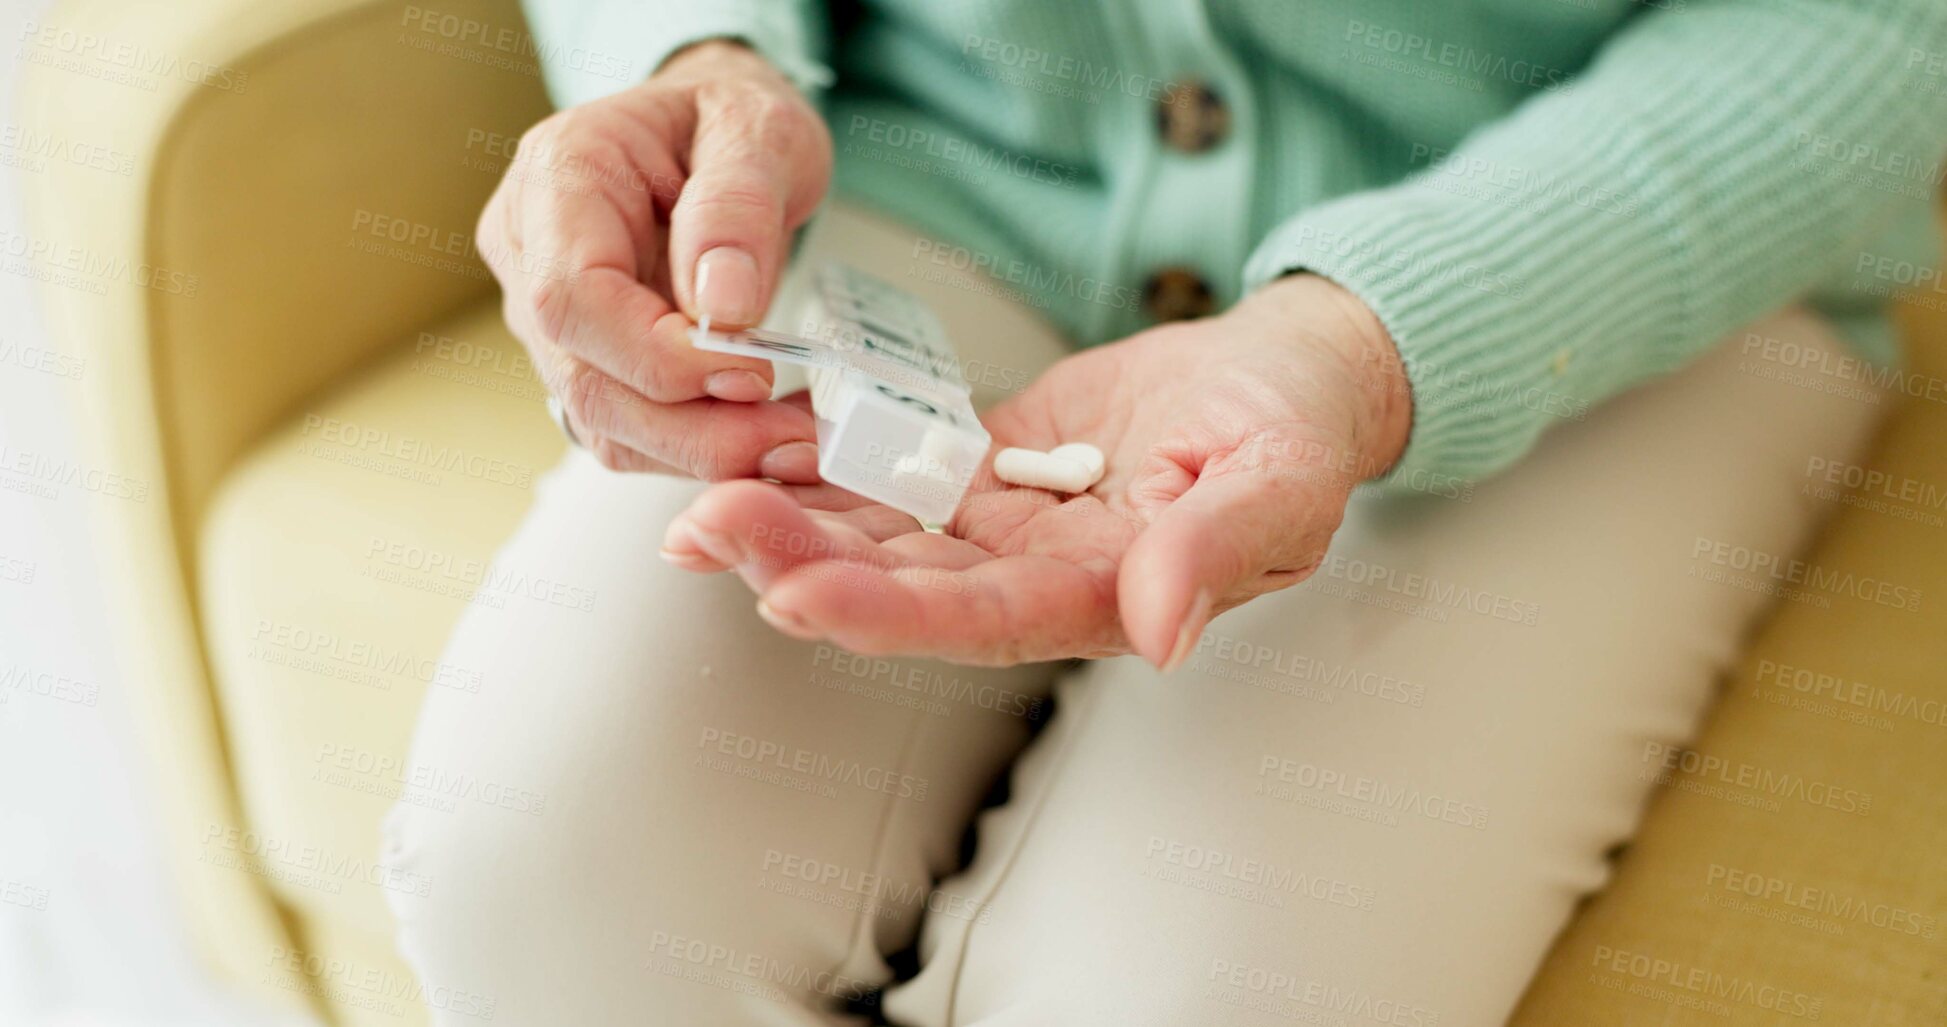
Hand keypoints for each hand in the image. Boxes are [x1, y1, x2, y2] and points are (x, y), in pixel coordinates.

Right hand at [478, 40, 832, 480]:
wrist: (715, 129)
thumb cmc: (728, 118)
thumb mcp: (758, 130)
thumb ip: (738, 207)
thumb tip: (722, 308)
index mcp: (556, 176)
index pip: (572, 297)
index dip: (656, 355)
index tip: (752, 369)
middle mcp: (530, 252)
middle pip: (583, 378)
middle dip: (691, 426)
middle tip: (792, 437)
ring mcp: (549, 318)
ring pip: (603, 422)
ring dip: (700, 450)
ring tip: (794, 442)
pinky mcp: (587, 361)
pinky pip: (629, 431)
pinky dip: (697, 448)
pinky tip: (765, 435)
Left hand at [661, 274, 1413, 667]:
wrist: (1290, 373)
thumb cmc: (1300, 425)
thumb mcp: (1286, 479)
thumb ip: (1221, 550)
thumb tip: (1161, 632)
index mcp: (1107, 594)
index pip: (981, 619)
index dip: (884, 614)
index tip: (791, 594)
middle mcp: (1040, 575)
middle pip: (903, 586)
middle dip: (799, 564)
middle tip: (703, 531)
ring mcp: (1007, 525)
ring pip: (882, 536)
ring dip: (791, 523)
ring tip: (698, 502)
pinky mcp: (987, 467)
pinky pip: (896, 471)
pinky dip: (827, 463)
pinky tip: (755, 449)